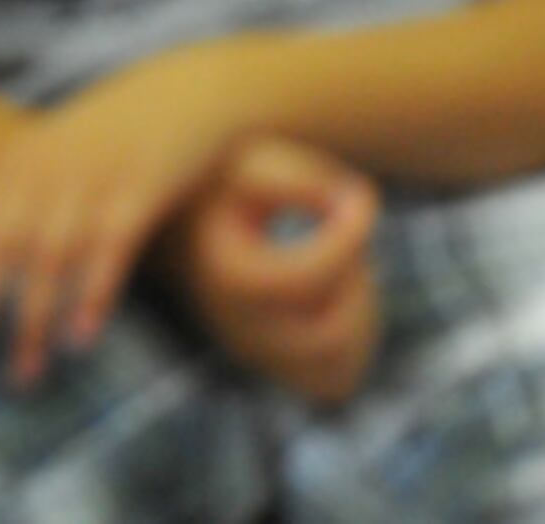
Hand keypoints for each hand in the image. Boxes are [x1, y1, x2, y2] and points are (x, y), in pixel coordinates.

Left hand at [0, 58, 245, 389]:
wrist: (181, 93)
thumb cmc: (102, 137)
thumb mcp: (34, 158)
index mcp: (17, 159)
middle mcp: (46, 168)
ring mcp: (92, 178)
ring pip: (49, 256)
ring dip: (33, 319)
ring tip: (23, 372)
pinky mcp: (139, 190)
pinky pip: (110, 247)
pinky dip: (93, 292)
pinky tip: (81, 337)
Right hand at [169, 137, 380, 408]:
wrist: (186, 215)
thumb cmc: (229, 182)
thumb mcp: (257, 163)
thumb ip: (303, 180)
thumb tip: (357, 205)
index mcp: (226, 273)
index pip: (309, 277)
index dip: (351, 233)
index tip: (358, 195)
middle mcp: (236, 328)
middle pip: (330, 334)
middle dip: (355, 283)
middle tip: (343, 239)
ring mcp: (255, 353)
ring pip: (339, 365)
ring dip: (358, 314)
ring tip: (341, 267)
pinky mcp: (275, 364)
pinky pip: (335, 380)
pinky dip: (354, 343)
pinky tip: (341, 294)